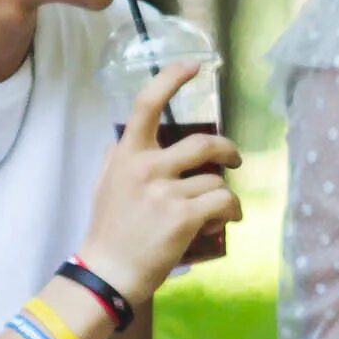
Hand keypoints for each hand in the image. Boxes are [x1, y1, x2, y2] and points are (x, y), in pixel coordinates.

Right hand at [79, 61, 241, 301]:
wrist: (109, 272)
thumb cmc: (108, 230)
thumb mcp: (105, 185)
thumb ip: (118, 159)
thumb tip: (123, 139)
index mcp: (126, 155)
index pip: (147, 104)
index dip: (172, 79)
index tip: (194, 66)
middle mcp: (146, 168)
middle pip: (203, 143)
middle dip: (227, 149)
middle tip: (234, 159)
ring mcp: (166, 192)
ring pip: (216, 180)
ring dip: (224, 195)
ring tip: (216, 211)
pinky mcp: (184, 217)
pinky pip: (224, 201)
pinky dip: (231, 211)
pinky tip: (224, 220)